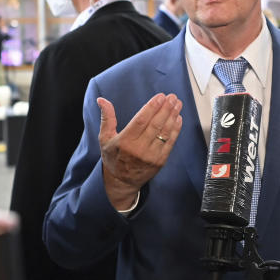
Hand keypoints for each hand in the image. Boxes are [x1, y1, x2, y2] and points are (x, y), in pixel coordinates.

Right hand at [97, 93, 182, 209]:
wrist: (122, 182)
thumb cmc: (113, 158)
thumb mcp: (105, 138)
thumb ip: (107, 118)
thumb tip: (102, 100)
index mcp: (125, 141)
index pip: (141, 120)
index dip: (152, 107)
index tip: (160, 97)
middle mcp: (139, 149)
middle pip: (155, 125)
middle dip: (166, 109)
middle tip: (172, 97)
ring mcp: (151, 156)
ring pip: (164, 132)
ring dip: (173, 117)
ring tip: (177, 104)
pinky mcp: (160, 161)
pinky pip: (170, 143)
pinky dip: (175, 130)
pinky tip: (178, 119)